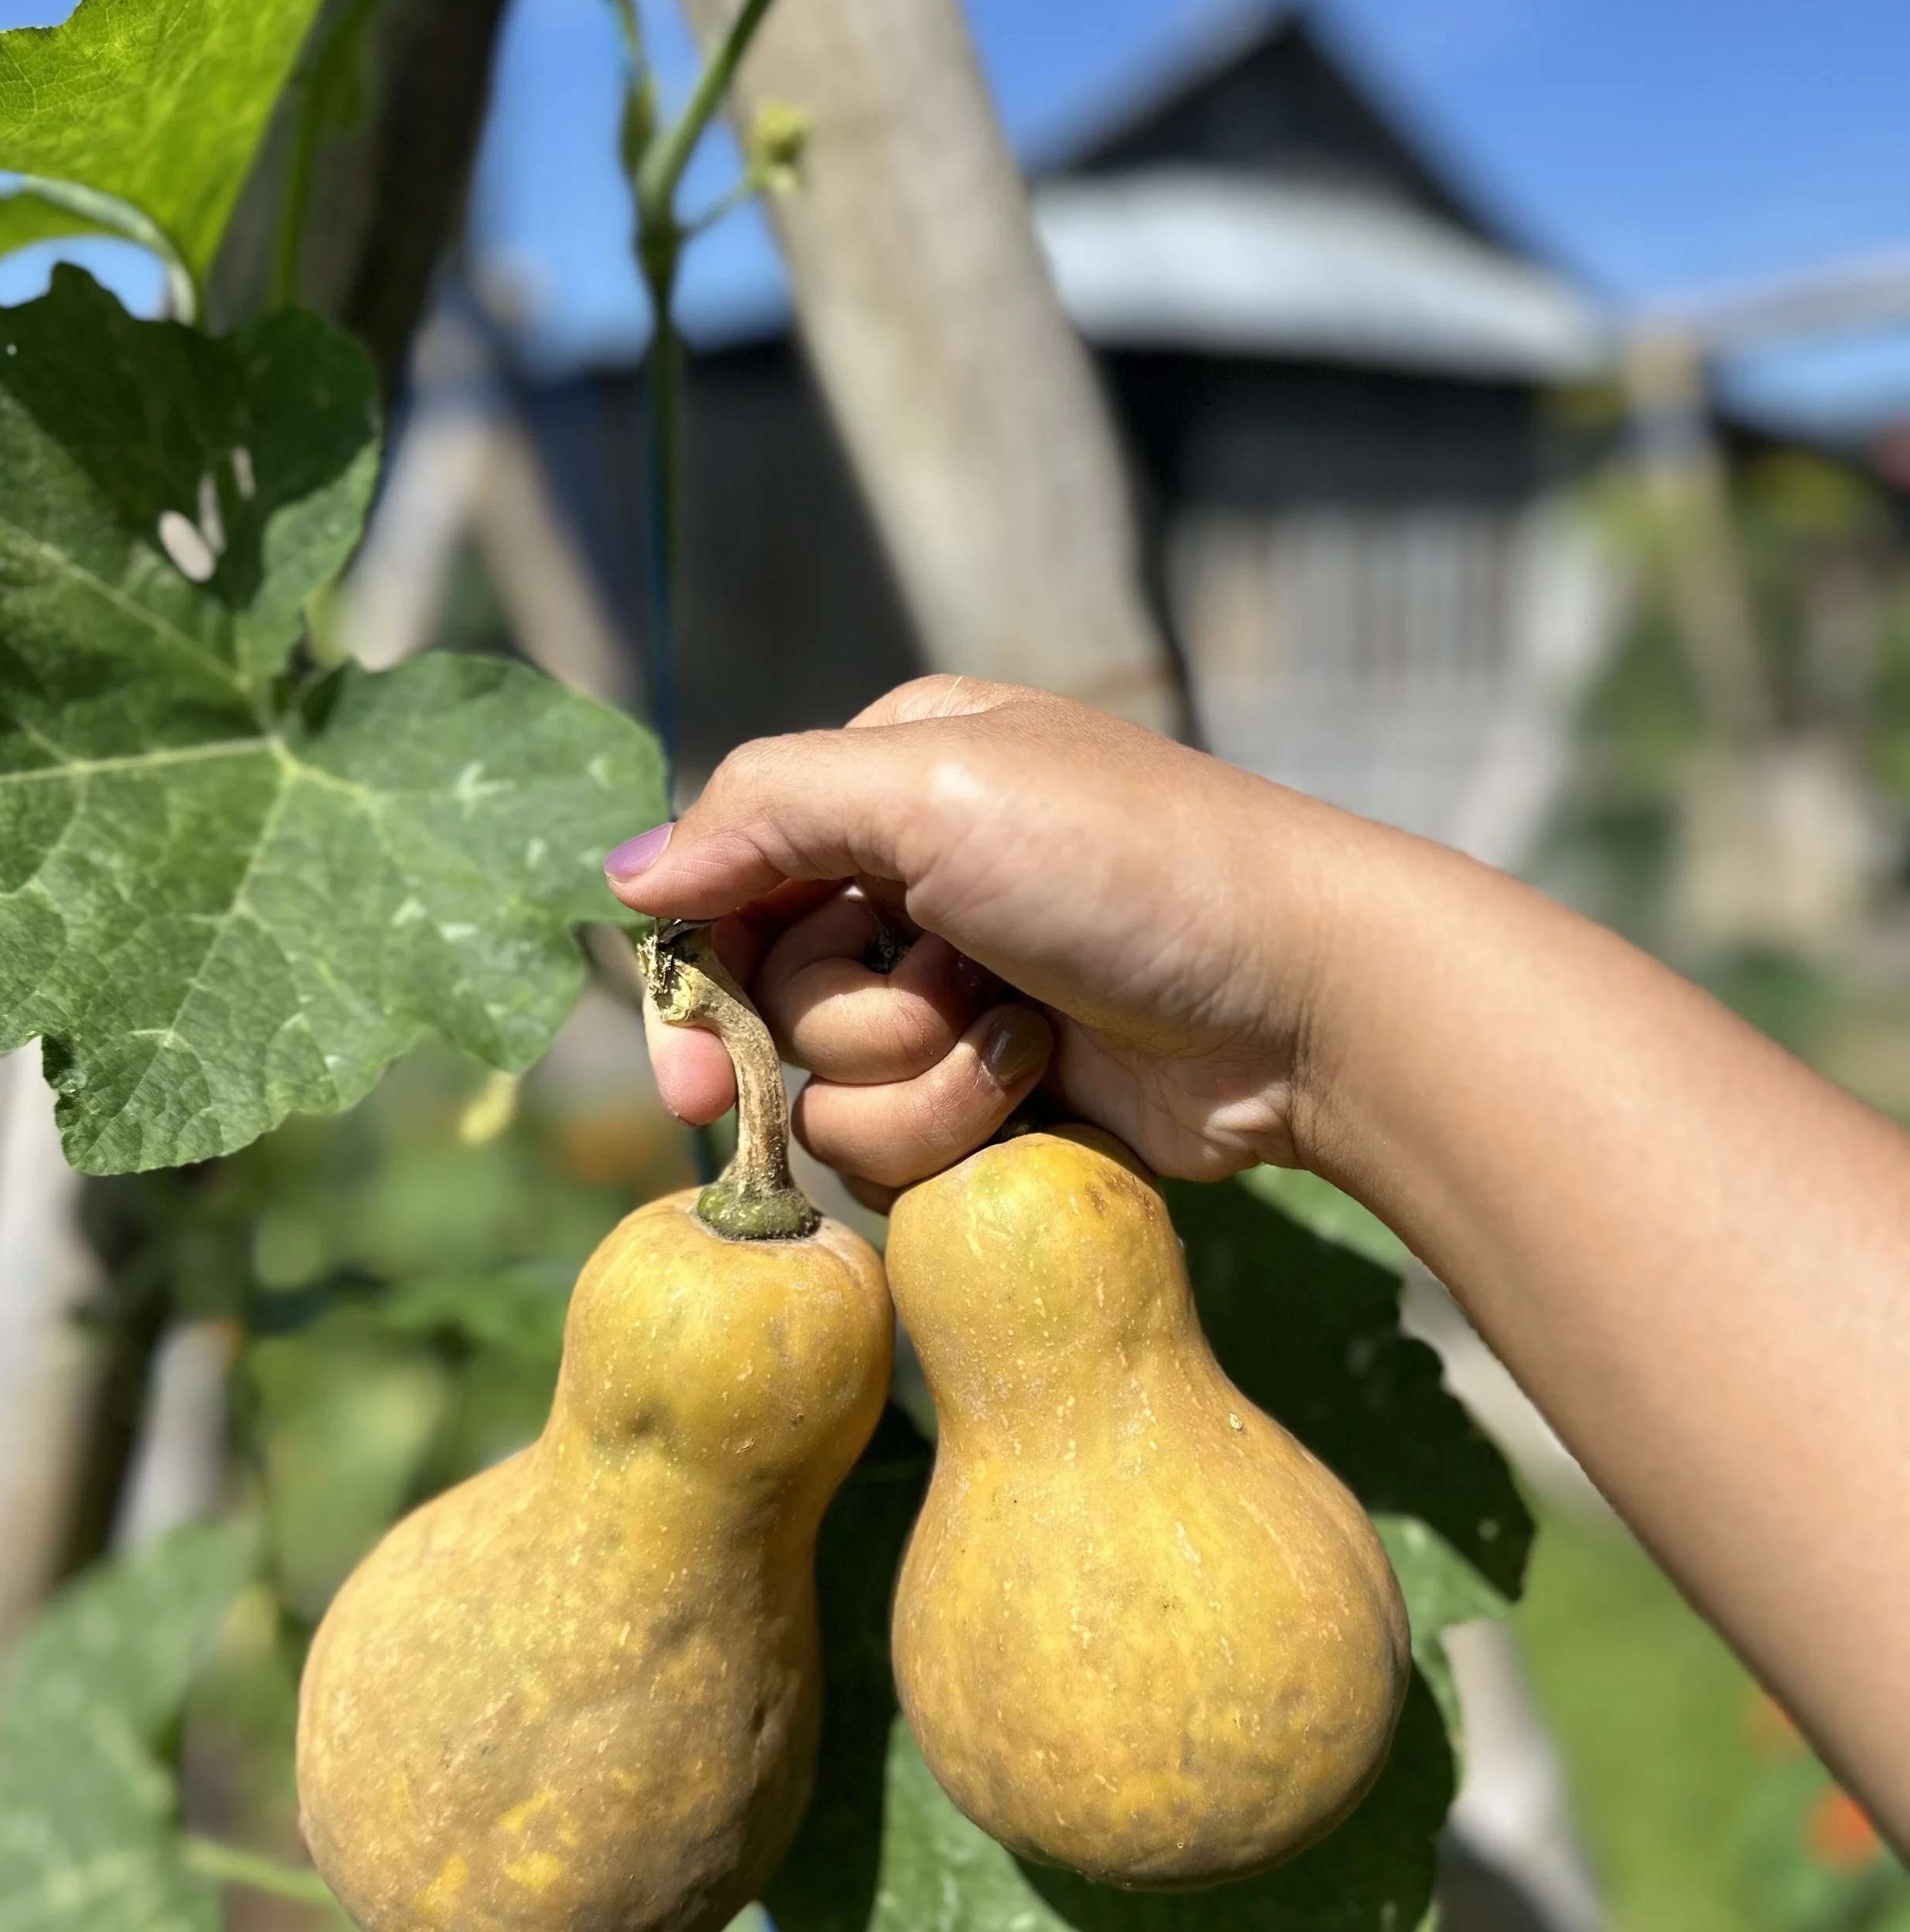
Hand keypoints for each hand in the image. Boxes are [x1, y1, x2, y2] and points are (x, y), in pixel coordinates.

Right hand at [606, 679, 1352, 1199]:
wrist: (1303, 1002)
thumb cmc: (1132, 866)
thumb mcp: (937, 786)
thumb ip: (767, 812)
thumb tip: (627, 876)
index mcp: (888, 781)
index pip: (726, 884)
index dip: (697, 985)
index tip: (694, 1077)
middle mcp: (910, 883)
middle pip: (769, 1003)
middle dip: (841, 1030)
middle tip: (920, 1023)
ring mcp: (956, 998)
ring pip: (832, 1094)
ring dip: (921, 1085)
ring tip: (1023, 1040)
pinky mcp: (1000, 1097)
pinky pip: (902, 1150)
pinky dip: (962, 1131)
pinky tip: (1045, 1086)